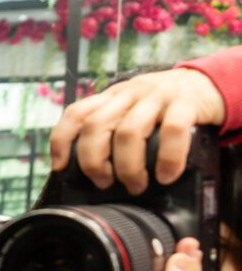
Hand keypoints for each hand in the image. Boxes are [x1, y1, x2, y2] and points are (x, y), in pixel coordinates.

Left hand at [49, 66, 225, 194]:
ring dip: (128, 166)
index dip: (61, 141)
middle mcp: (129, 94)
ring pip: (129, 132)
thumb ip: (114, 129)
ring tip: (135, 185)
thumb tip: (92, 173)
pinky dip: (167, 158)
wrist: (209, 84)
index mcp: (112, 97)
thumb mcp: (133, 110)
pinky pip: (172, 131)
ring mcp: (157, 96)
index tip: (61, 168)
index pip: (75, 113)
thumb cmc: (166, 107)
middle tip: (104, 183)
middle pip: (96, 127)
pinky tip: (166, 176)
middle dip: (94, 162)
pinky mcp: (186, 103)